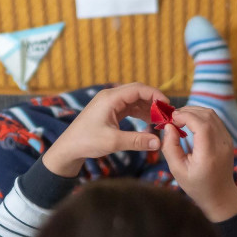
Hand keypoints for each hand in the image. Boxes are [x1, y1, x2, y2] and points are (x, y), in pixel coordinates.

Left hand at [41, 83, 167, 176]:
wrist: (68, 148)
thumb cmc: (86, 142)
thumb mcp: (113, 142)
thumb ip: (137, 141)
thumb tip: (158, 143)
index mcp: (110, 98)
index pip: (138, 89)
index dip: (156, 95)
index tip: (168, 106)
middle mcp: (110, 97)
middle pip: (138, 92)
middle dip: (154, 102)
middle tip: (167, 114)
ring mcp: (110, 103)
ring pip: (135, 100)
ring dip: (148, 108)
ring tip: (161, 120)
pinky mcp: (109, 111)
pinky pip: (129, 108)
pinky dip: (140, 113)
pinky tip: (149, 122)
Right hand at [160, 107, 236, 221]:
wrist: (220, 195)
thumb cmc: (197, 186)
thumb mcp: (177, 170)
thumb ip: (170, 147)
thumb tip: (168, 126)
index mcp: (209, 155)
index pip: (201, 124)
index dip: (185, 116)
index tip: (171, 119)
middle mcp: (222, 145)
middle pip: (207, 115)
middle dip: (188, 111)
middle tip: (172, 118)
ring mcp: (227, 141)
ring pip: (212, 115)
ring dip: (194, 112)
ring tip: (179, 119)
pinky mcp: (228, 139)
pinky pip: (215, 120)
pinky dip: (201, 117)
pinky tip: (190, 123)